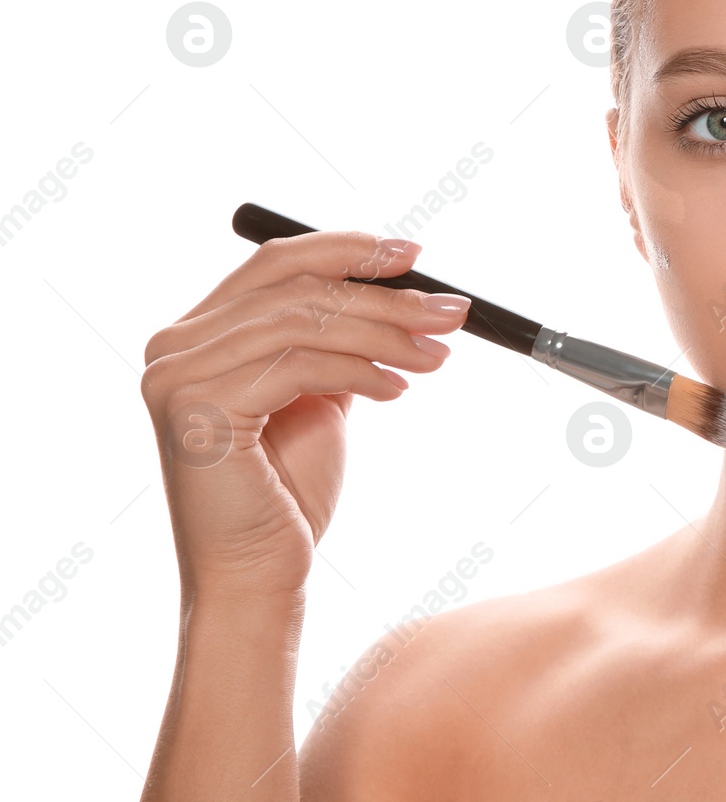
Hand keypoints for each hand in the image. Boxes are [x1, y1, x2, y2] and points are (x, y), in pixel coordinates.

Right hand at [141, 231, 470, 601]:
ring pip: (304, 322)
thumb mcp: (320, 397)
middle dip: (386, 295)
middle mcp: (174, 346)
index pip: (277, 262)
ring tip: (436, 356)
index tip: (417, 256)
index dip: (349, 250)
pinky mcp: (197, 409)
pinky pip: (298, 365)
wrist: (258, 575)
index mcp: (198, 334)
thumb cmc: (288, 492)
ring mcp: (177, 376)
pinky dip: (359, 371)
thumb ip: (335, 342)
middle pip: (297, 286)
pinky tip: (397, 390)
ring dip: (385, 334)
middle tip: (452, 312)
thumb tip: (400, 291)